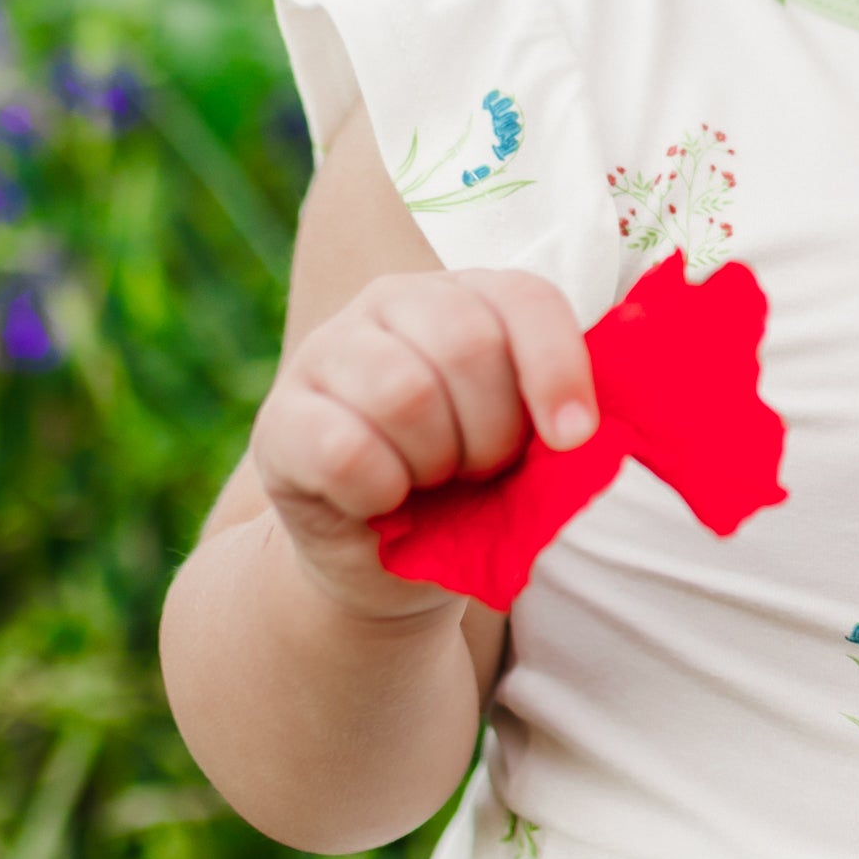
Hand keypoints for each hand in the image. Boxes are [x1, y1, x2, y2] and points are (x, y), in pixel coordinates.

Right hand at [245, 270, 596, 619]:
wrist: (382, 563)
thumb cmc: (470, 494)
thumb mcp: (527, 451)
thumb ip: (554, 423)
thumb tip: (579, 432)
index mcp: (468, 296)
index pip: (523, 298)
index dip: (557, 368)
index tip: (573, 439)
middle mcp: (392, 301)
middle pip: (466, 343)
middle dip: (492, 432)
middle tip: (480, 472)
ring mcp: (327, 352)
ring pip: (404, 391)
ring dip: (435, 462)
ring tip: (429, 482)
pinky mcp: (279, 419)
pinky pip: (345, 450)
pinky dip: (380, 493)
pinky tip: (380, 502)